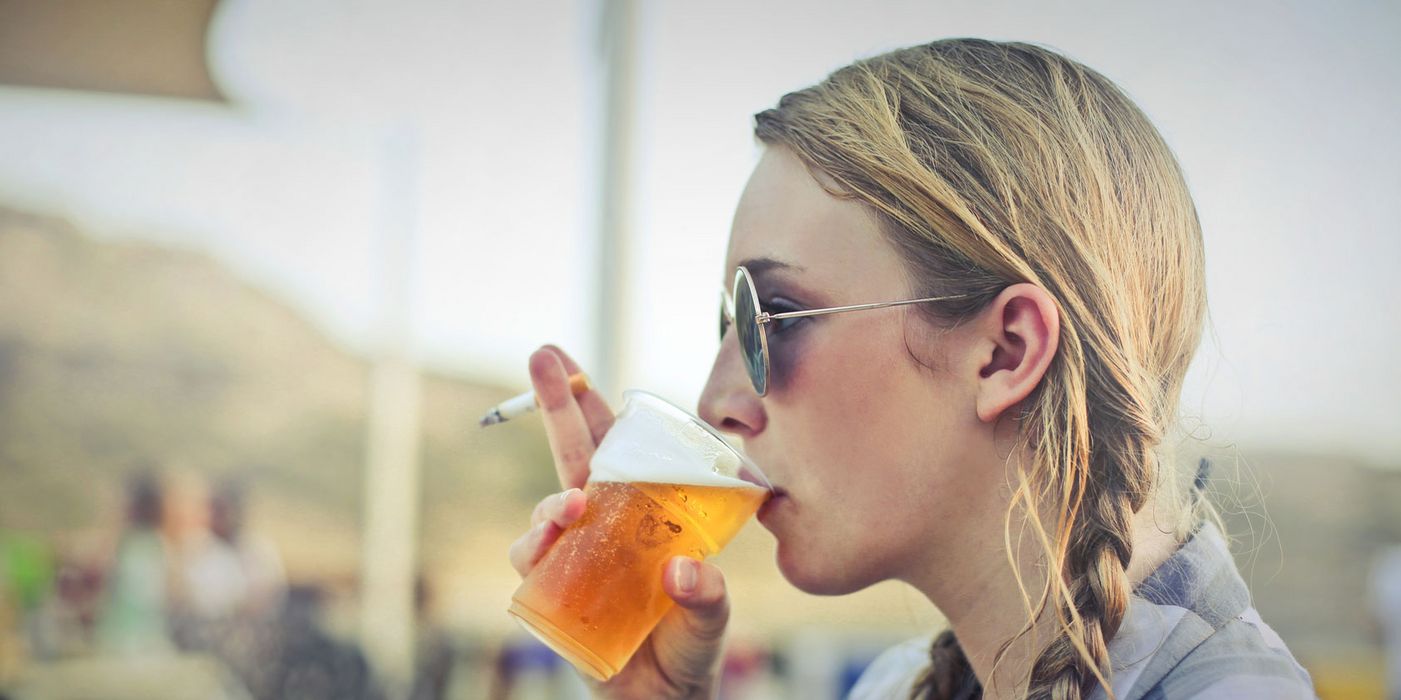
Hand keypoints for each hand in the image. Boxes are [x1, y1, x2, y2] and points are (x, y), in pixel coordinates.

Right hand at [507, 345, 731, 698]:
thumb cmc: (686, 650)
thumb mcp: (711, 619)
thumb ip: (708, 596)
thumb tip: (684, 571)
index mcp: (642, 513)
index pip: (621, 448)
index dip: (597, 404)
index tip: (578, 363)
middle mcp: (603, 525)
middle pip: (574, 455)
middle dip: (556, 402)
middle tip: (543, 355)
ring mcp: (573, 555)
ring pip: (550, 508)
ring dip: (555, 499)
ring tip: (571, 507)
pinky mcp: (549, 592)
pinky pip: (531, 562)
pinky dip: (536, 549)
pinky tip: (551, 543)